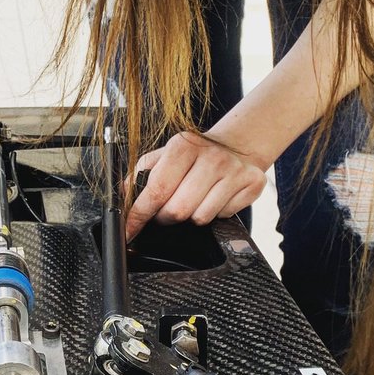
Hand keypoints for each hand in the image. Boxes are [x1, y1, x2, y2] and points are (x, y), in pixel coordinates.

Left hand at [125, 130, 266, 239]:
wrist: (236, 144)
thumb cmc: (194, 154)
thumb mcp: (164, 155)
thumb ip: (141, 175)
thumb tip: (122, 196)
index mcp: (183, 146)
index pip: (156, 189)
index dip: (139, 214)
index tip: (129, 230)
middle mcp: (211, 157)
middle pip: (178, 210)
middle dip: (165, 218)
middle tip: (165, 212)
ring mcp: (234, 171)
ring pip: (200, 217)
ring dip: (190, 216)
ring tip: (193, 199)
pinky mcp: (252, 184)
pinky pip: (222, 216)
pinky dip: (213, 213)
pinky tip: (214, 197)